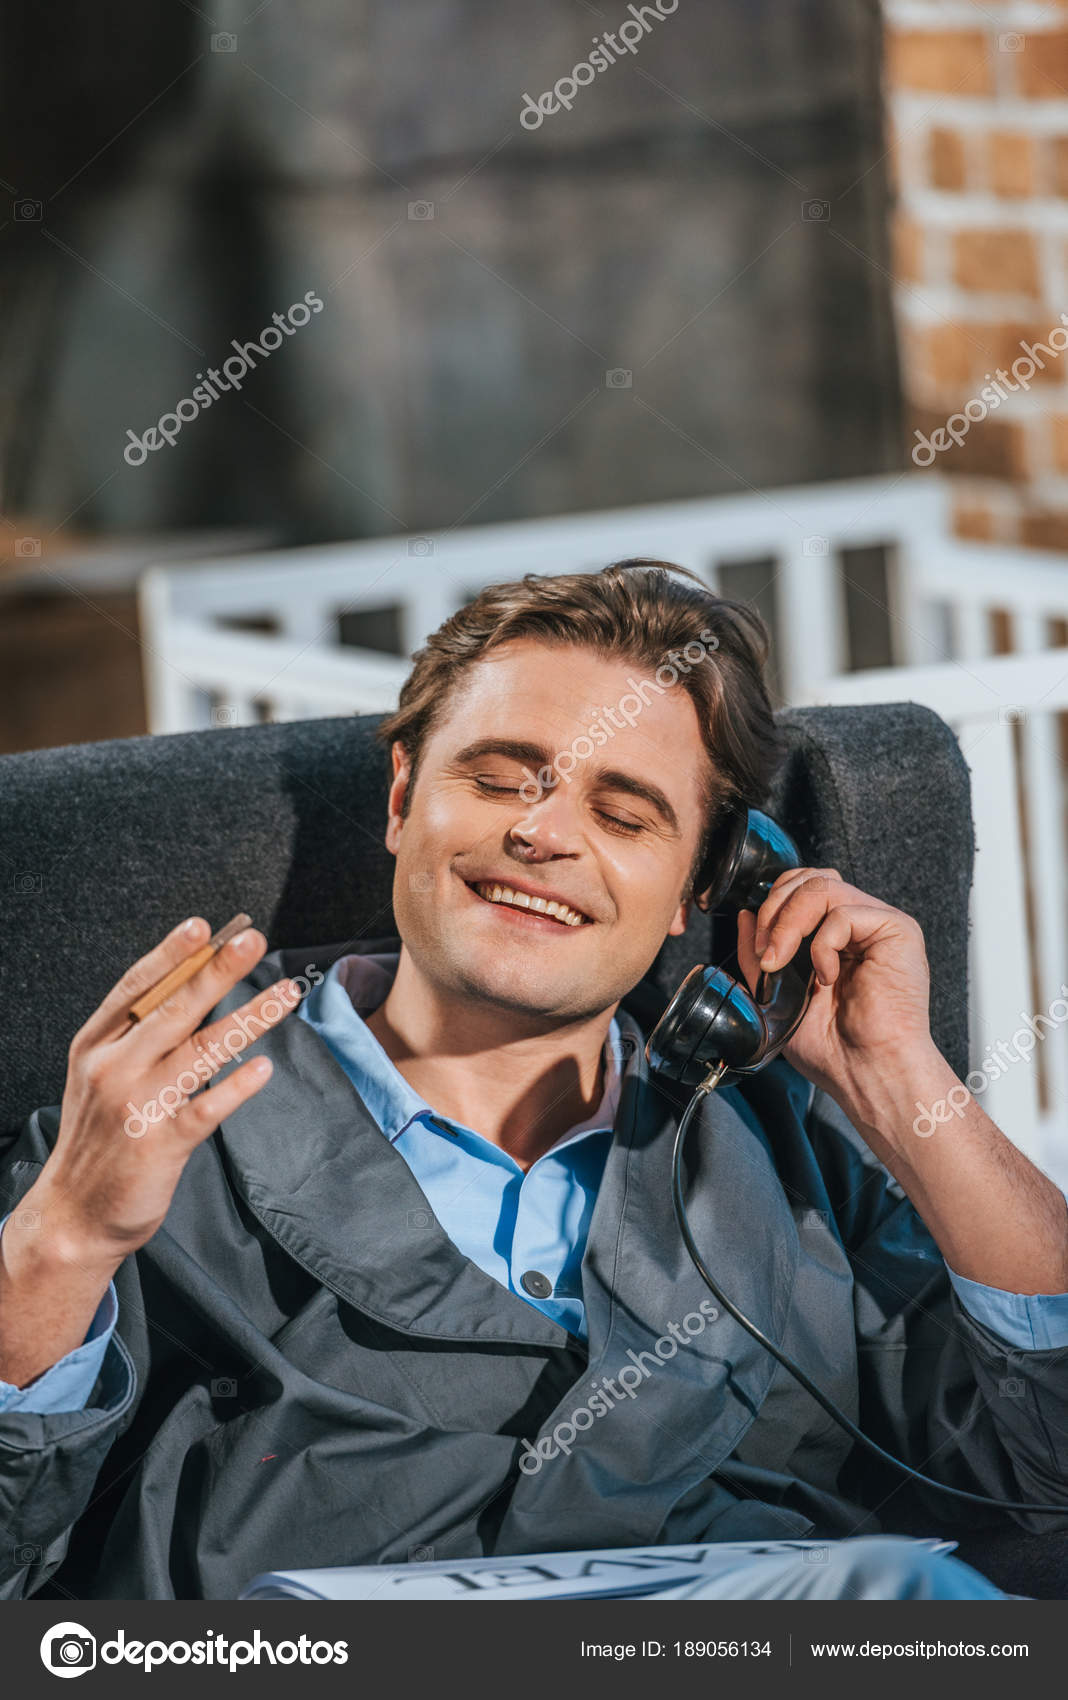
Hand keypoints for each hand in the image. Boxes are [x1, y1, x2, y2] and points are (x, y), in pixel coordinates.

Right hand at [28, 915, 296, 1265]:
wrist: (74, 1213)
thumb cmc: (99, 1136)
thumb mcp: (101, 1074)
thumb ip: (137, 1034)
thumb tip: (191, 984)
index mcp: (96, 1044)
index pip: (136, 988)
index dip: (171, 954)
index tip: (204, 926)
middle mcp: (113, 1068)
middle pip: (174, 1009)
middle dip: (217, 971)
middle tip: (253, 940)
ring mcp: (137, 1105)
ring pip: (201, 1050)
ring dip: (249, 1017)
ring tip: (286, 994)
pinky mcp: (160, 1143)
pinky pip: (207, 1107)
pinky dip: (238, 1085)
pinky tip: (264, 1067)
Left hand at [735, 869, 937, 1105]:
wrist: (867, 1073)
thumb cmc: (831, 1047)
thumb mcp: (776, 995)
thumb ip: (760, 954)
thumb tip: (746, 914)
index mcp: (836, 936)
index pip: (801, 887)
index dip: (772, 905)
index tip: (759, 952)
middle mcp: (860, 924)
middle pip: (809, 878)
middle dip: (774, 909)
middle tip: (766, 955)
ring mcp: (880, 924)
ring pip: (821, 887)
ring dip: (789, 923)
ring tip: (781, 962)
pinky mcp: (899, 930)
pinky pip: (844, 912)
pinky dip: (822, 944)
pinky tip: (826, 977)